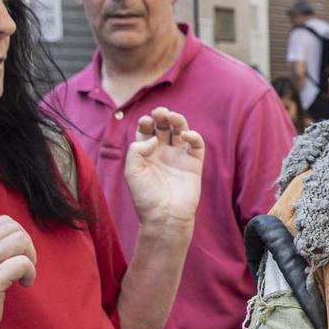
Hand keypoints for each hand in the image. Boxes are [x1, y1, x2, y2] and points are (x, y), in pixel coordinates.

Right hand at [0, 215, 36, 328]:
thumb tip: (20, 238)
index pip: (4, 221)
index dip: (19, 236)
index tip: (18, 256)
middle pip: (15, 228)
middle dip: (28, 246)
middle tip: (25, 266)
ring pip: (21, 241)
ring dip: (30, 259)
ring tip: (24, 276)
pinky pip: (23, 264)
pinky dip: (30, 273)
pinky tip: (24, 284)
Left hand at [124, 107, 203, 227]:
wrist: (165, 217)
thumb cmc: (145, 197)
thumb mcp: (132, 171)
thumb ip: (137, 150)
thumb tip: (153, 138)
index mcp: (146, 154)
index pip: (146, 130)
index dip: (146, 122)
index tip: (145, 121)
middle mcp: (162, 153)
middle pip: (163, 127)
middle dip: (161, 116)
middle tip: (160, 112)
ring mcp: (179, 157)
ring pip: (180, 131)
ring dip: (177, 120)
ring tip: (172, 116)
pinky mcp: (194, 164)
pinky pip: (196, 145)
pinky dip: (193, 136)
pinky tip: (186, 135)